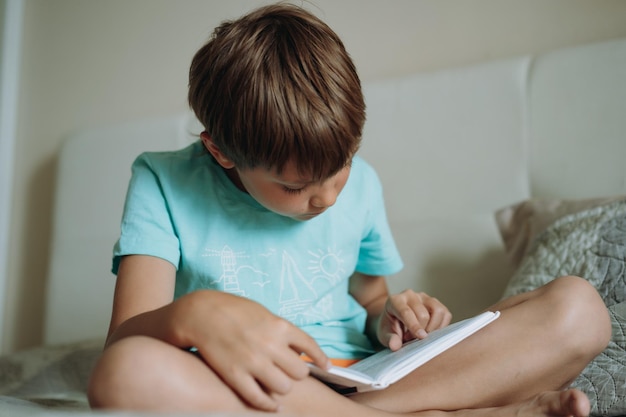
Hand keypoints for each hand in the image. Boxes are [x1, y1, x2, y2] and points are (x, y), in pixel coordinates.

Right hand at [166, 290, 329, 410]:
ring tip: (276, 383)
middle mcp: (270, 345)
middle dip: (296, 373)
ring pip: (284, 387)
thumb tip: (299, 349)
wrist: (201, 313)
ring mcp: (253, 362)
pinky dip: (268, 405)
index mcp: (280, 326)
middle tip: (289, 372)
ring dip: (282, 387)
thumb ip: (281, 330)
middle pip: (300, 373)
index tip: (326, 367)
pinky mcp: (235, 375)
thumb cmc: (233, 310)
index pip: (310, 347)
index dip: (321, 359)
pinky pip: (259, 398)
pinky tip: (272, 405)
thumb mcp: (263, 313)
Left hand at [376, 289, 451, 350]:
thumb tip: (395, 345)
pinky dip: (442, 326)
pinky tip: (432, 332)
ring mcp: (424, 297)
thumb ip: (389, 339)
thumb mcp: (384, 335)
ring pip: (437, 310)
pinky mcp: (435, 303)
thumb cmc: (390, 327)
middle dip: (421, 330)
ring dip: (434, 327)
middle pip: (423, 314)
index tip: (421, 337)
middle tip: (411, 338)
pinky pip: (445, 314)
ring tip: (423, 335)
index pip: (406, 312)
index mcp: (395, 301)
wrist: (395, 320)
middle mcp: (410, 295)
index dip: (414, 326)